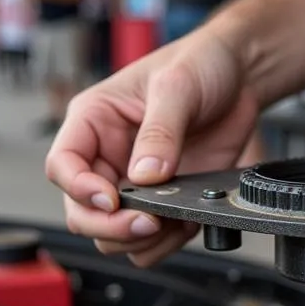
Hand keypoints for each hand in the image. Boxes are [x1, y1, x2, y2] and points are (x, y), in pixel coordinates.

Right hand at [46, 31, 259, 266]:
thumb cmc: (200, 63)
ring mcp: (136, 184)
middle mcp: (108, 157)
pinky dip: (167, 242)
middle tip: (148, 222)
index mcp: (94, 121)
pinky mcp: (167, 200)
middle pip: (81, 213)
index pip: (62, 165)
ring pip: (114, 234)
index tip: (111, 199)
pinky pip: (153, 241)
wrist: (242, 75)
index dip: (79, 189)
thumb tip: (145, 175)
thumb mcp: (177, 86)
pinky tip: (188, 220)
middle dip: (110, 226)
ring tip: (172, 221)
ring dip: (140, 240)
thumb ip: (160, 132)